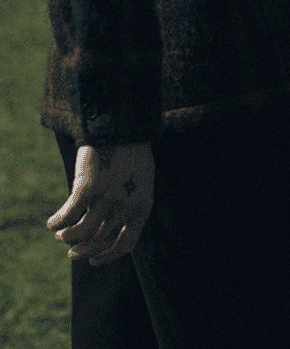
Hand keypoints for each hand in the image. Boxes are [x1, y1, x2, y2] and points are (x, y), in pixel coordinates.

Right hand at [47, 142, 154, 267]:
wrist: (123, 125)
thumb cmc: (131, 151)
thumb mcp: (140, 179)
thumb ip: (130, 202)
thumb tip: (112, 225)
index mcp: (142, 206)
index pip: (126, 245)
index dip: (107, 256)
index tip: (93, 260)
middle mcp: (125, 207)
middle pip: (98, 242)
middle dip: (82, 251)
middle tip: (71, 252)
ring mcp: (107, 199)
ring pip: (80, 234)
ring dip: (67, 237)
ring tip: (60, 234)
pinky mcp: (87, 189)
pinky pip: (66, 217)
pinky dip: (56, 223)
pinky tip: (51, 223)